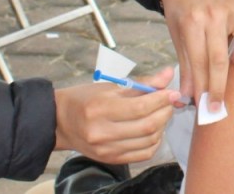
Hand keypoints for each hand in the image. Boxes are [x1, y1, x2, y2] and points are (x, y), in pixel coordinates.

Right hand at [53, 67, 178, 162]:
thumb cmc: (85, 99)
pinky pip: (143, 154)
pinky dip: (154, 141)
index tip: (172, 92)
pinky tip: (153, 130)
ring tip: (161, 113)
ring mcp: (107, 149)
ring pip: (148, 141)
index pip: (140, 107)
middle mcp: (102, 132)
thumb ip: (141, 83)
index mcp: (100, 108)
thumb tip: (167, 75)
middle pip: (146, 125)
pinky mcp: (111, 159)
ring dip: (162, 126)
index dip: (161, 99)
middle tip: (169, 101)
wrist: (61, 122)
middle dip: (165, 112)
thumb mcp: (110, 86)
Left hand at [159, 0, 233, 111]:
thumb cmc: (182, 15)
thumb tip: (189, 98)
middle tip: (217, 104)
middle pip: (220, 56)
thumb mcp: (177, 39)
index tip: (206, 107)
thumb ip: (186, 68)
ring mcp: (231, 5)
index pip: (199, 62)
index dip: (202, 87)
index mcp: (192, 23)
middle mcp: (213, 14)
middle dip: (218, 86)